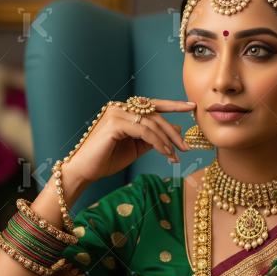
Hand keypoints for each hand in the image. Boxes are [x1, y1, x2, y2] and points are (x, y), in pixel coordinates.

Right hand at [62, 98, 195, 184]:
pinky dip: (158, 143)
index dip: (173, 104)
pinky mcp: (115, 124)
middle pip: (155, 115)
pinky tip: (165, 153)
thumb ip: (153, 138)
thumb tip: (176, 129)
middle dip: (173, 131)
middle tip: (185, 147)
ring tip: (175, 155)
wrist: (85, 171)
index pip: (152, 105)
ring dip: (167, 141)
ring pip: (151, 123)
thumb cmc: (107, 159)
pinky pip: (144, 132)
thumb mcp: (135, 148)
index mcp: (124, 110)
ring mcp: (116, 113)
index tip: (191, 106)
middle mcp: (120, 107)